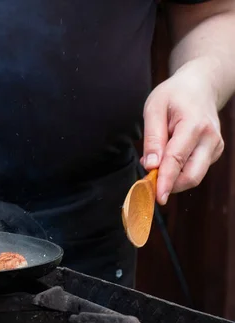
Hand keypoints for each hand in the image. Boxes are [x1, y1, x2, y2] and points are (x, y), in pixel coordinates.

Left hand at [142, 62, 223, 204]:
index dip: (165, 181)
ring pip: (194, 176)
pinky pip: (195, 170)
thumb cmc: (174, 95)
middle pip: (192, 176)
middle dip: (169, 186)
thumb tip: (151, 165)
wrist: (201, 86)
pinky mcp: (213, 152)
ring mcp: (215, 147)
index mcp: (194, 125)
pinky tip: (167, 158)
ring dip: (172, 179)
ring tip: (155, 163)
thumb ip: (152, 138)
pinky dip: (178, 172)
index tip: (156, 196)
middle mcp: (210, 139)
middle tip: (147, 185)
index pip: (177, 160)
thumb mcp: (154, 109)